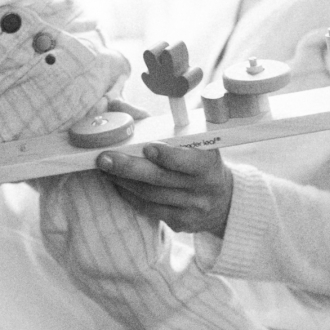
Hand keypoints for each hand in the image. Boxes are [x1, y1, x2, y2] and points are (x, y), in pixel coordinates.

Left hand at [94, 137, 234, 237]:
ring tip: (105, 168)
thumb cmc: (201, 162)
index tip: (147, 147)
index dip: (167, 156)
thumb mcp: (196, 143)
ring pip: (150, 196)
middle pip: (160, 179)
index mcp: (209, 165)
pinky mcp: (179, 222)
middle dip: (129, 168)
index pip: (188, 162)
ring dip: (123, 181)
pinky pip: (149, 209)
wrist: (224, 202)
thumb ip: (161, 125)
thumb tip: (119, 107)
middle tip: (104, 158)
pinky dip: (129, 195)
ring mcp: (191, 208)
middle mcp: (202, 189)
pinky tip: (116, 184)